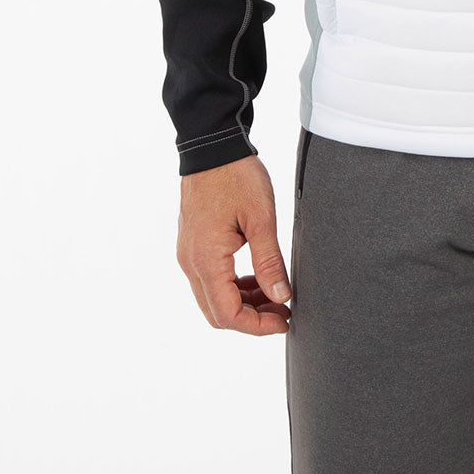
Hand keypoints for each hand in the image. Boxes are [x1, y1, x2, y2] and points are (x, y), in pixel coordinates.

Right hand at [177, 154, 291, 334]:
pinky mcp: (193, 244)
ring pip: (213, 297)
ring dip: (243, 303)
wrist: (213, 147)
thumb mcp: (261, 219)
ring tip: (275, 293)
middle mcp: (191, 263)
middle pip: (217, 313)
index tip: (284, 320)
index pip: (227, 314)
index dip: (257, 326)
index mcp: (206, 260)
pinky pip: (210, 279)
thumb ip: (269, 262)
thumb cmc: (236, 177)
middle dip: (251, 318)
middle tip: (283, 310)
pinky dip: (234, 286)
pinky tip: (257, 276)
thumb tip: (281, 296)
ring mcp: (189, 254)